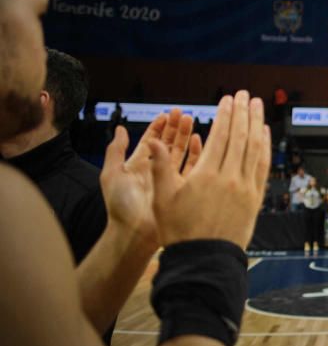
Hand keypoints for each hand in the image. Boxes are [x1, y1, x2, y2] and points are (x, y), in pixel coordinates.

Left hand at [99, 109, 199, 248]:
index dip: (158, 127)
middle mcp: (156, 170)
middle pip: (167, 144)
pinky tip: (197, 140)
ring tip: (190, 119)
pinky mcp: (182, 188)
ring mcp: (170, 179)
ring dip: (185, 135)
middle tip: (181, 113)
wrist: (134, 232)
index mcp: (139, 165)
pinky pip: (191, 167)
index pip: (151, 141)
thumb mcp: (112, 174)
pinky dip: (196, 153)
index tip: (165, 114)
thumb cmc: (119, 206)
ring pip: (180, 152)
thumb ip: (116, 150)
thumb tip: (121, 129)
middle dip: (174, 127)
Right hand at [150, 91, 270, 247]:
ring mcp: (246, 188)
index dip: (225, 115)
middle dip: (243, 113)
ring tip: (257, 106)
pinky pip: (263, 166)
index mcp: (206, 175)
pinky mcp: (255, 198)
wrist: (204, 260)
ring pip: (254, 149)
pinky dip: (264, 148)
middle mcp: (230, 178)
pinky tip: (264, 134)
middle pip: (240, 137)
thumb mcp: (162, 199)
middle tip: (245, 95)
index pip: (220, 136)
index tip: (228, 99)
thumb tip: (155, 141)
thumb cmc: (179, 231)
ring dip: (257, 124)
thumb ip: (160, 167)